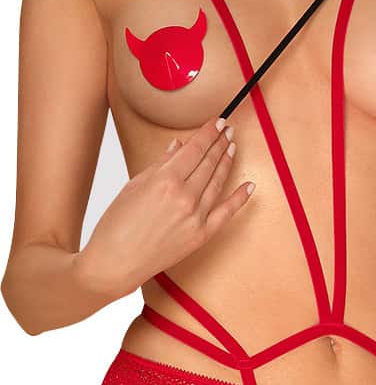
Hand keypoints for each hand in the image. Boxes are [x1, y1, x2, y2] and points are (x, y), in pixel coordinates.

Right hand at [81, 118, 254, 301]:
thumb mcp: (135, 185)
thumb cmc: (117, 224)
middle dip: (220, 143)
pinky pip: (226, 213)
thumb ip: (161, 165)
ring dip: (227, 162)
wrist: (116, 261)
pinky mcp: (201, 236)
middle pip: (209, 163)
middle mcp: (185, 197)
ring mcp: (196, 217)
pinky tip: (249, 186)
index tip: (216, 122)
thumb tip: (178, 148)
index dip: (208, 133)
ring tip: (232, 147)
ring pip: (218, 183)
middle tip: (227, 130)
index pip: (195, 149)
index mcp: (165, 180)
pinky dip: (239, 198)